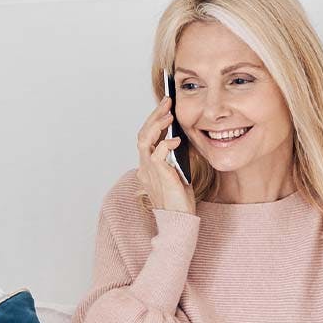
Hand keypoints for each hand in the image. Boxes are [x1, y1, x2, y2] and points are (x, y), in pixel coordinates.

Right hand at [136, 94, 195, 214]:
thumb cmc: (180, 201)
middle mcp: (144, 168)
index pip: (146, 138)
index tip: (165, 108)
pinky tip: (176, 139)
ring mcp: (149, 172)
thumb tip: (179, 138)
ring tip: (168, 114)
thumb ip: (175, 157)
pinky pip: (156, 154)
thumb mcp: (178, 173)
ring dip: (156, 124)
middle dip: (154, 116)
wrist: (180, 221)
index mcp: (147, 167)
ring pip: (144, 140)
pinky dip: (165, 143)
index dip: (154, 121)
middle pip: (142, 134)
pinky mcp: (159, 176)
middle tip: (167, 102)